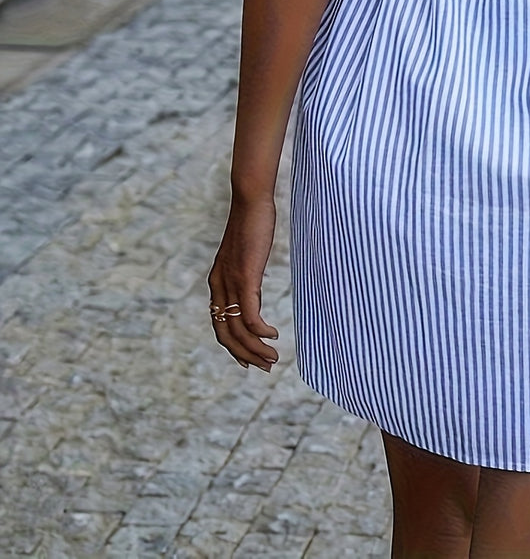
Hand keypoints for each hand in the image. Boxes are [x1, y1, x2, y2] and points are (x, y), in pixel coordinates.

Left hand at [207, 194, 279, 370]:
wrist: (251, 201)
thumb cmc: (252, 223)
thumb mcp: (246, 256)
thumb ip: (246, 276)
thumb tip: (254, 290)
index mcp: (217, 283)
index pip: (220, 327)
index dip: (233, 348)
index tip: (249, 360)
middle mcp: (219, 287)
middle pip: (227, 335)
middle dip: (246, 355)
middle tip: (265, 367)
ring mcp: (231, 283)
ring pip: (239, 330)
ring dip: (256, 349)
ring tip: (273, 359)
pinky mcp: (245, 278)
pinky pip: (250, 315)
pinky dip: (260, 331)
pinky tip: (273, 335)